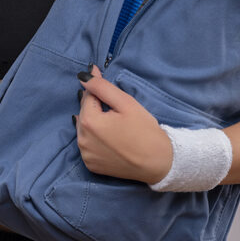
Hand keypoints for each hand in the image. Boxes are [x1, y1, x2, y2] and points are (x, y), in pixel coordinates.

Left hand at [76, 65, 173, 183]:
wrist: (157, 163)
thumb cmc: (144, 130)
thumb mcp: (126, 103)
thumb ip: (102, 87)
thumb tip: (83, 76)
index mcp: (89, 122)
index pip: (87, 96)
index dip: (97, 88)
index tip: (103, 80)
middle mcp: (82, 140)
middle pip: (84, 112)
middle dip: (95, 106)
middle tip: (115, 109)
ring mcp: (85, 154)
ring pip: (83, 128)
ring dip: (93, 121)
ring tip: (113, 123)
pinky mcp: (90, 165)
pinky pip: (88, 144)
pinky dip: (94, 138)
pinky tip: (109, 137)